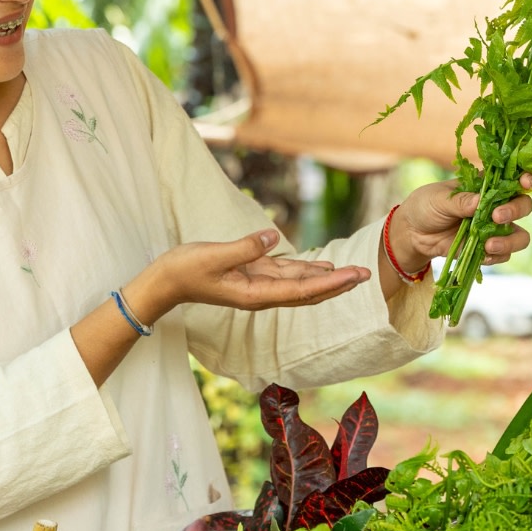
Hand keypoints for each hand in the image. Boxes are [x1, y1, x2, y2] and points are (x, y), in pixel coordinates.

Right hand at [133, 229, 369, 317]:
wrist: (165, 281)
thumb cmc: (185, 270)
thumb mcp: (213, 256)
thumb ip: (244, 248)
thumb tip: (273, 236)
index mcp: (254, 294)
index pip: (301, 291)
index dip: (329, 283)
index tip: (353, 276)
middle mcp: (261, 293)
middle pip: (308, 291)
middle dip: (338, 283)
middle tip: (366, 274)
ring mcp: (258, 285)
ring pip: (300, 283)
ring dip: (327, 278)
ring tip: (353, 272)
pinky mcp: (252, 274)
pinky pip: (286, 274)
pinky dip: (307, 271)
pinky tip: (323, 268)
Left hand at [390, 173, 531, 272]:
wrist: (412, 234)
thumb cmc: (425, 207)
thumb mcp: (438, 199)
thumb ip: (460, 201)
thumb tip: (480, 201)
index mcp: (485, 185)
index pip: (513, 178)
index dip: (525, 178)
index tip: (524, 182)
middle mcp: (495, 205)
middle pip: (523, 206)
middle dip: (515, 210)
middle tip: (496, 217)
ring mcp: (493, 229)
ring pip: (519, 235)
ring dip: (509, 241)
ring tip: (489, 244)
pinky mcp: (487, 248)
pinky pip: (504, 255)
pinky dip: (497, 256)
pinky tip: (482, 255)